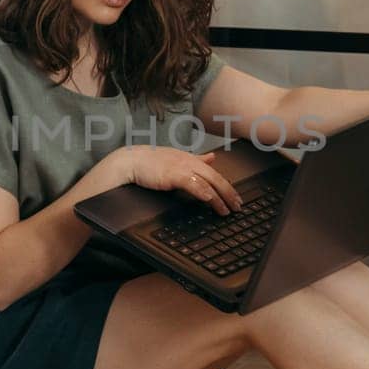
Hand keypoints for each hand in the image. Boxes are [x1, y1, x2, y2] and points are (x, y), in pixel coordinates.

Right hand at [120, 145, 242, 214]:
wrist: (130, 161)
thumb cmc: (149, 162)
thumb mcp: (176, 158)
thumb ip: (196, 159)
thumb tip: (212, 157)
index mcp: (191, 159)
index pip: (215, 173)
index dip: (227, 186)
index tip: (236, 198)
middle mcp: (190, 161)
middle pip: (216, 178)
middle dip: (229, 194)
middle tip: (238, 206)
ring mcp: (182, 167)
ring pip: (208, 182)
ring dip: (220, 198)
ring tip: (227, 210)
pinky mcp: (174, 175)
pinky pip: (193, 184)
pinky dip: (204, 192)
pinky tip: (211, 200)